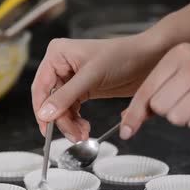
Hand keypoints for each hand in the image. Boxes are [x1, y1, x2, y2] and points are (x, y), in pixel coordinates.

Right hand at [31, 33, 166, 141]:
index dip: (42, 110)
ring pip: (60, 109)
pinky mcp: (81, 90)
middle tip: (72, 135)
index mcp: (57, 55)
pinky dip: (76, 122)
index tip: (47, 129)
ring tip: (82, 134)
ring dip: (69, 124)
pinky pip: (71, 110)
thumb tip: (45, 114)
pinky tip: (84, 128)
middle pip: (49, 101)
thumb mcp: (92, 76)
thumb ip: (67, 96)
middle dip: (60, 120)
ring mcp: (70, 79)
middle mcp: (60, 66)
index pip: (41, 87)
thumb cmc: (123, 55)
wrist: (149, 58)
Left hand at [121, 41, 189, 138]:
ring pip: (176, 118)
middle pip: (159, 107)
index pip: (146, 91)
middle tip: (182, 101)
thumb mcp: (182, 66)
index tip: (126, 131)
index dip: (134, 114)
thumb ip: (155, 89)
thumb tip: (128, 115)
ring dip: (183, 117)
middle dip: (167, 111)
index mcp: (176, 56)